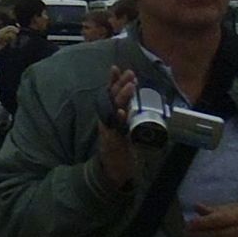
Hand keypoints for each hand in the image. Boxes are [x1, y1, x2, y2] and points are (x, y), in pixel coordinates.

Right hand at [96, 67, 136, 189]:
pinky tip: (122, 112)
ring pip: (114, 109)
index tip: (116, 67)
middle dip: (120, 84)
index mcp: (109, 114)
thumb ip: (123, 117)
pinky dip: (118, 119)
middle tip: (130, 73)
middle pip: (112, 98)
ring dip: (122, 96)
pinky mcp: (112, 140)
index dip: (112, 81)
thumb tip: (130, 104)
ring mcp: (109, 128)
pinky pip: (115, 127)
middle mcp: (106, 119)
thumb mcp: (120, 128)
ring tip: (130, 85)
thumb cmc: (117, 148)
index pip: (110, 94)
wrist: (111, 169)